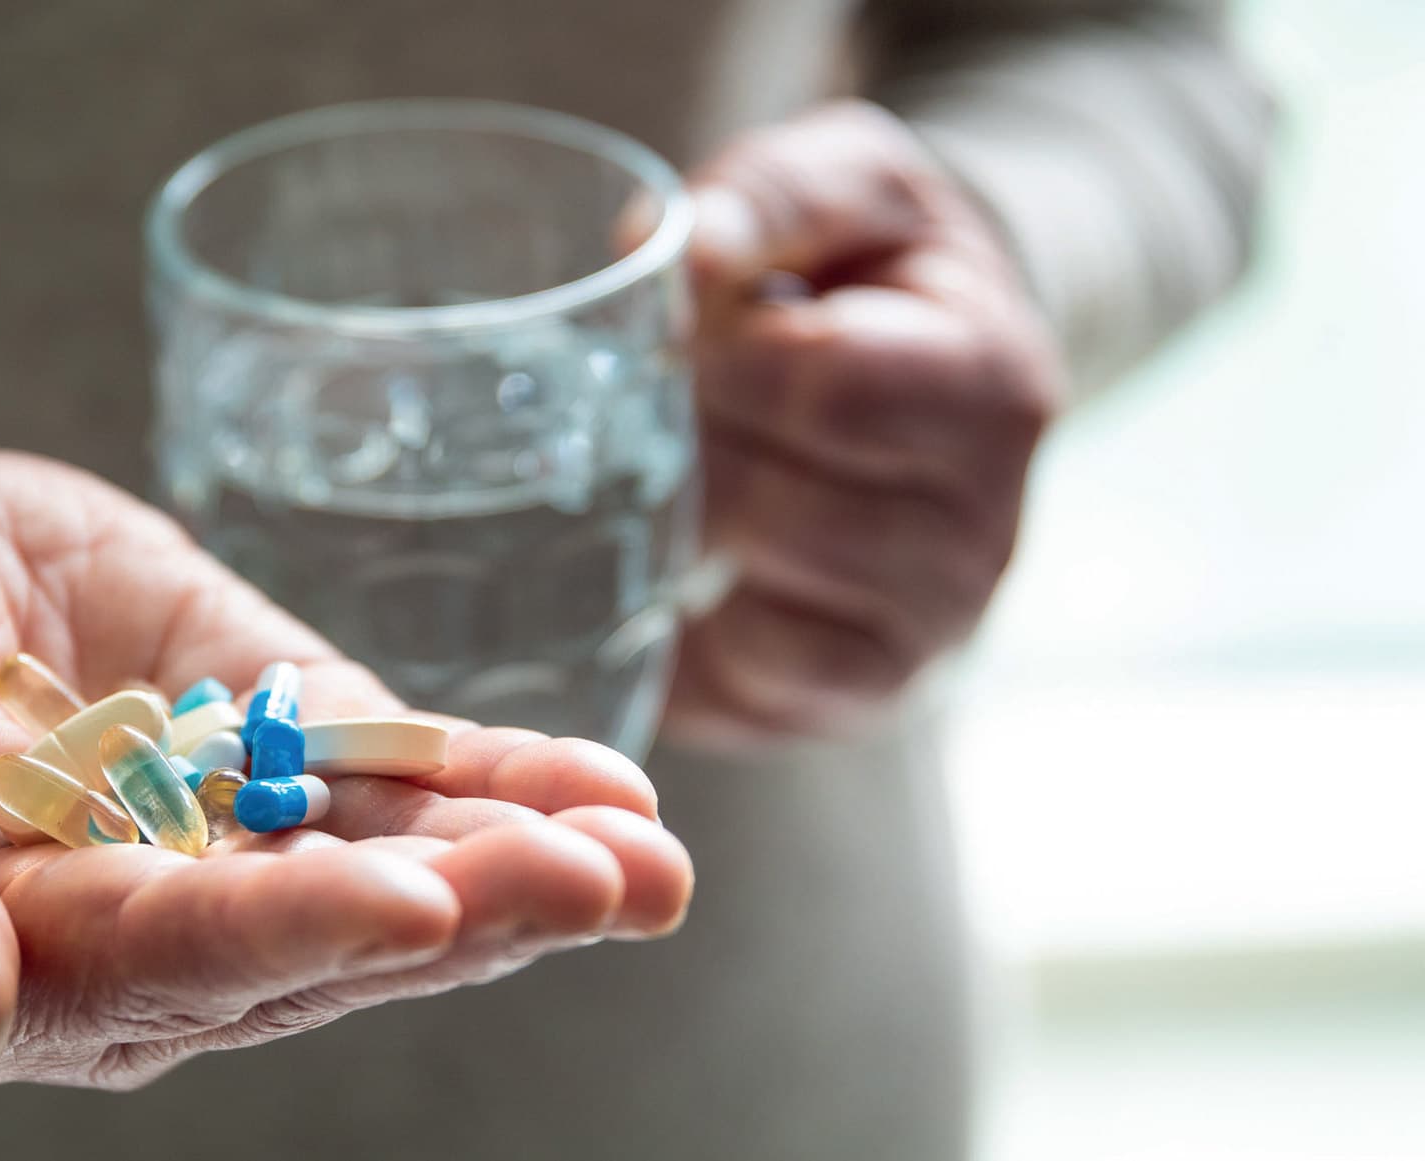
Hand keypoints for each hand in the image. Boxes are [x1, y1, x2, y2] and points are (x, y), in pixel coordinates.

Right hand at [0, 446, 691, 1090]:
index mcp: (42, 957)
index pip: (188, 959)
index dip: (302, 931)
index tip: (421, 906)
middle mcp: (167, 920)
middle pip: (332, 933)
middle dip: (472, 909)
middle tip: (605, 881)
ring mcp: (241, 831)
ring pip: (398, 861)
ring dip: (526, 857)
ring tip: (646, 848)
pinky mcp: (287, 739)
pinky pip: (406, 772)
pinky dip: (502, 777)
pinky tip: (606, 784)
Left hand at [648, 101, 1065, 742]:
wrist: (928, 373)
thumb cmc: (868, 274)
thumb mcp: (845, 188)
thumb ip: (775, 197)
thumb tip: (690, 253)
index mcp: (991, 380)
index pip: (830, 388)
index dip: (722, 362)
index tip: (675, 336)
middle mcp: (989, 522)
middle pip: (790, 512)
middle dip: (690, 459)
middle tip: (639, 418)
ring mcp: (937, 621)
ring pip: (778, 621)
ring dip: (689, 550)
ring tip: (664, 483)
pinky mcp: (872, 690)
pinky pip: (767, 693)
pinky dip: (700, 645)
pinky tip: (681, 575)